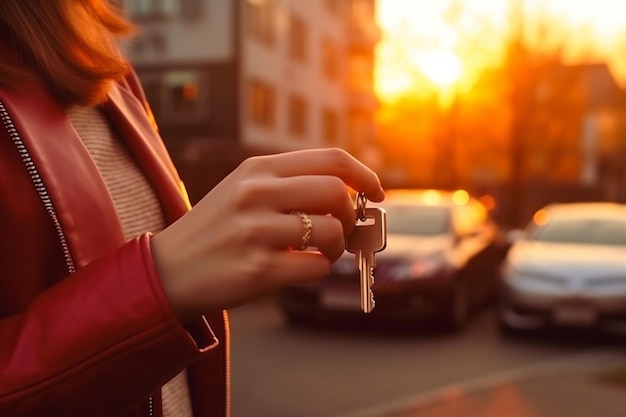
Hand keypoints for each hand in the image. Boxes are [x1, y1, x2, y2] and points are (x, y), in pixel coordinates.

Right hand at [151, 148, 384, 320]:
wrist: (167, 271)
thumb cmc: (215, 231)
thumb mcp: (243, 191)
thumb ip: (289, 185)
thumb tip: (349, 196)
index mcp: (257, 168)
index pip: (331, 159)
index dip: (364, 174)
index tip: (376, 192)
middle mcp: (257, 193)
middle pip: (336, 192)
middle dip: (351, 215)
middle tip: (341, 230)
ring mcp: (256, 230)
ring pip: (332, 230)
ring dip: (337, 246)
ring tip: (319, 252)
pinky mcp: (258, 268)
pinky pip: (317, 266)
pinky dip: (319, 269)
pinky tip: (299, 268)